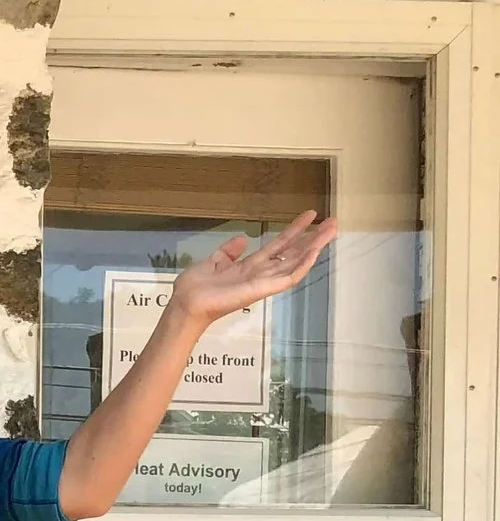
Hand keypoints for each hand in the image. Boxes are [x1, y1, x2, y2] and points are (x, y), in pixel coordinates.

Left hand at [167, 209, 337, 324]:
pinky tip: (315, 251)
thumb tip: (243, 239)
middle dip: (313, 238)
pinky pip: (288, 277)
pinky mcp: (263, 289)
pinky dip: (303, 264)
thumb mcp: (213, 262)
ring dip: (315, 246)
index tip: (310, 216)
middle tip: (333, 222)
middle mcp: (261, 273)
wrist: (186, 304)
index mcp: (249, 267)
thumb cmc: (195, 288)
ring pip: (296, 262)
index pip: (279, 246)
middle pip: (293, 252)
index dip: (294, 230)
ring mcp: (264, 282)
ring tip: (332, 230)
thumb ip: (228, 252)